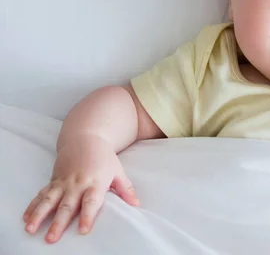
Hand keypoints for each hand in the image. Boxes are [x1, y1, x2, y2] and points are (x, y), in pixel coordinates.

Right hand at [23, 135, 138, 243]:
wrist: (85, 138)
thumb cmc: (104, 158)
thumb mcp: (118, 171)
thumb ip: (126, 189)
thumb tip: (136, 204)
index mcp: (95, 183)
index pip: (91, 202)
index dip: (88, 216)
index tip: (83, 230)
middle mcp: (77, 184)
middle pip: (67, 205)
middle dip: (59, 222)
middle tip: (52, 238)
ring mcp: (63, 182)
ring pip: (49, 200)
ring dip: (39, 215)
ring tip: (30, 228)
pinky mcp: (54, 180)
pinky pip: (42, 194)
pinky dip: (33, 206)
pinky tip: (26, 217)